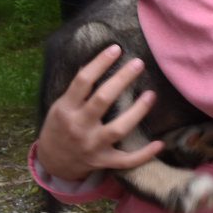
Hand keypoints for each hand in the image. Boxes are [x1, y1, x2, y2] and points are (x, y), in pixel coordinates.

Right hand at [36, 45, 164, 181]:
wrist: (52, 163)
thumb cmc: (60, 127)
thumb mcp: (61, 106)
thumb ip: (77, 88)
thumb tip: (91, 61)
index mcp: (66, 109)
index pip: (82, 82)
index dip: (99, 63)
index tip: (116, 48)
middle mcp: (78, 126)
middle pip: (102, 100)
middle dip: (121, 80)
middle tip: (138, 63)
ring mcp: (91, 145)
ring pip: (117, 128)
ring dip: (137, 112)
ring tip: (151, 94)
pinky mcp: (102, 161)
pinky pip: (125, 160)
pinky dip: (143, 154)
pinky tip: (160, 144)